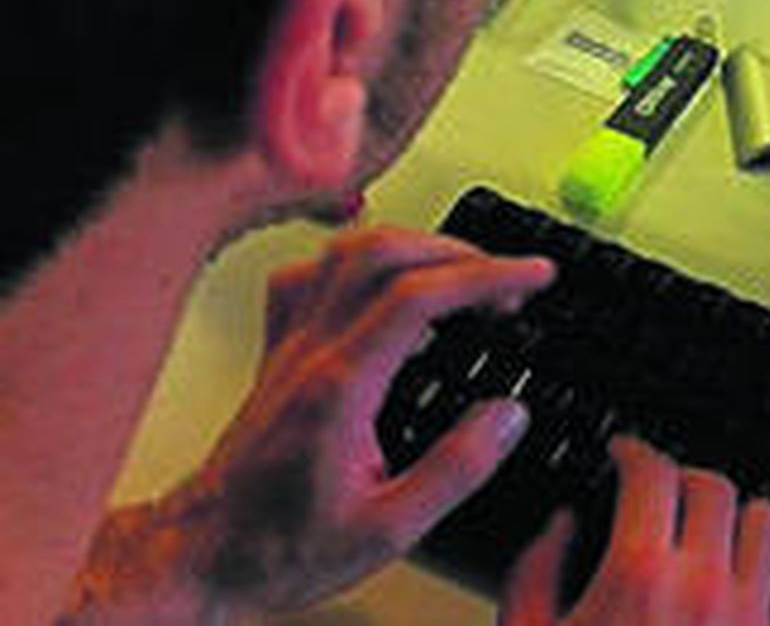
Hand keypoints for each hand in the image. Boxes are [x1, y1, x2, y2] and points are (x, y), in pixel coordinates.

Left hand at [68, 226, 555, 623]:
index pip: (419, 295)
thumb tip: (507, 417)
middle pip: (385, 253)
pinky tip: (379, 282)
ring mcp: (289, 344)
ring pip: (347, 252)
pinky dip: (355, 261)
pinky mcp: (277, 350)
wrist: (203, 556)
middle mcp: (311, 350)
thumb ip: (456, 469)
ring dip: (414, 246)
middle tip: (506, 280)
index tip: (532, 277)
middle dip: (461, 253)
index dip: (487, 275)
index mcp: (341, 385)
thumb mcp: (387, 532)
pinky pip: (309, 275)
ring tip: (457, 270)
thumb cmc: (279, 549)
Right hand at [502, 436, 769, 625]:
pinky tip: (735, 595)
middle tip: (660, 492)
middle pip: (715, 487)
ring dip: (739, 520)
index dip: (635, 450)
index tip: (625, 453)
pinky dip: (765, 581)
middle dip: (684, 478)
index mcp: (640, 578)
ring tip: (710, 532)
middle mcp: (705, 590)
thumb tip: (558, 527)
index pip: (653, 472)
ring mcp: (751, 621)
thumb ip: (535, 574)